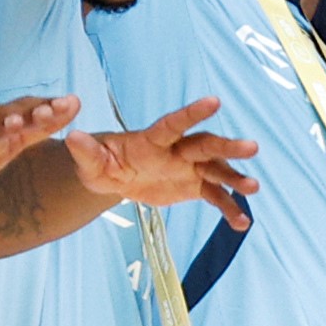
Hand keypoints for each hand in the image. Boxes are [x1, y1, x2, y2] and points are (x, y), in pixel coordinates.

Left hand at [65, 96, 258, 227]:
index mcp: (154, 140)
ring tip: (253, 188)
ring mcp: (190, 168)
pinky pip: (216, 197)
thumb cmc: (103, 164)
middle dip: (228, 146)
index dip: (192, 113)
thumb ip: (86, 152)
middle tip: (252, 147)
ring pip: (218, 170)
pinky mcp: (194, 186)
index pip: (174, 124)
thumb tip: (72, 137)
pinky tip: (242, 224)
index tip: (215, 101)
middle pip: (206, 145)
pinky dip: (229, 209)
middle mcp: (178, 150)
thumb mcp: (90, 162)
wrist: (119, 178)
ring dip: (236, 178)